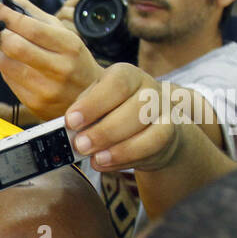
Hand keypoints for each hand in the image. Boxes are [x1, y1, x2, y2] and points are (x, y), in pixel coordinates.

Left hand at [0, 0, 101, 120]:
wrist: (89, 101)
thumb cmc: (74, 61)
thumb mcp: (65, 35)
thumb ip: (37, 17)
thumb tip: (9, 1)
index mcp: (68, 46)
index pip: (31, 28)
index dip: (6, 15)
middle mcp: (58, 68)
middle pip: (15, 46)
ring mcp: (45, 88)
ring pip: (7, 63)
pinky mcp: (34, 103)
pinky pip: (8, 79)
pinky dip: (3, 64)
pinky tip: (6, 57)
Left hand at [64, 64, 183, 171]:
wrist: (151, 124)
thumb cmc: (114, 112)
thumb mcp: (96, 105)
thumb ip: (84, 113)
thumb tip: (67, 130)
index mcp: (126, 74)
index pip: (115, 83)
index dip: (93, 103)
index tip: (71, 121)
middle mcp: (148, 88)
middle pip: (133, 107)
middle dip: (103, 130)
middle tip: (81, 145)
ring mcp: (163, 109)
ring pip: (144, 126)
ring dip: (116, 146)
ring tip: (94, 158)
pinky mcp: (169, 132)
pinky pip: (152, 144)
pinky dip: (126, 156)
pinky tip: (105, 162)